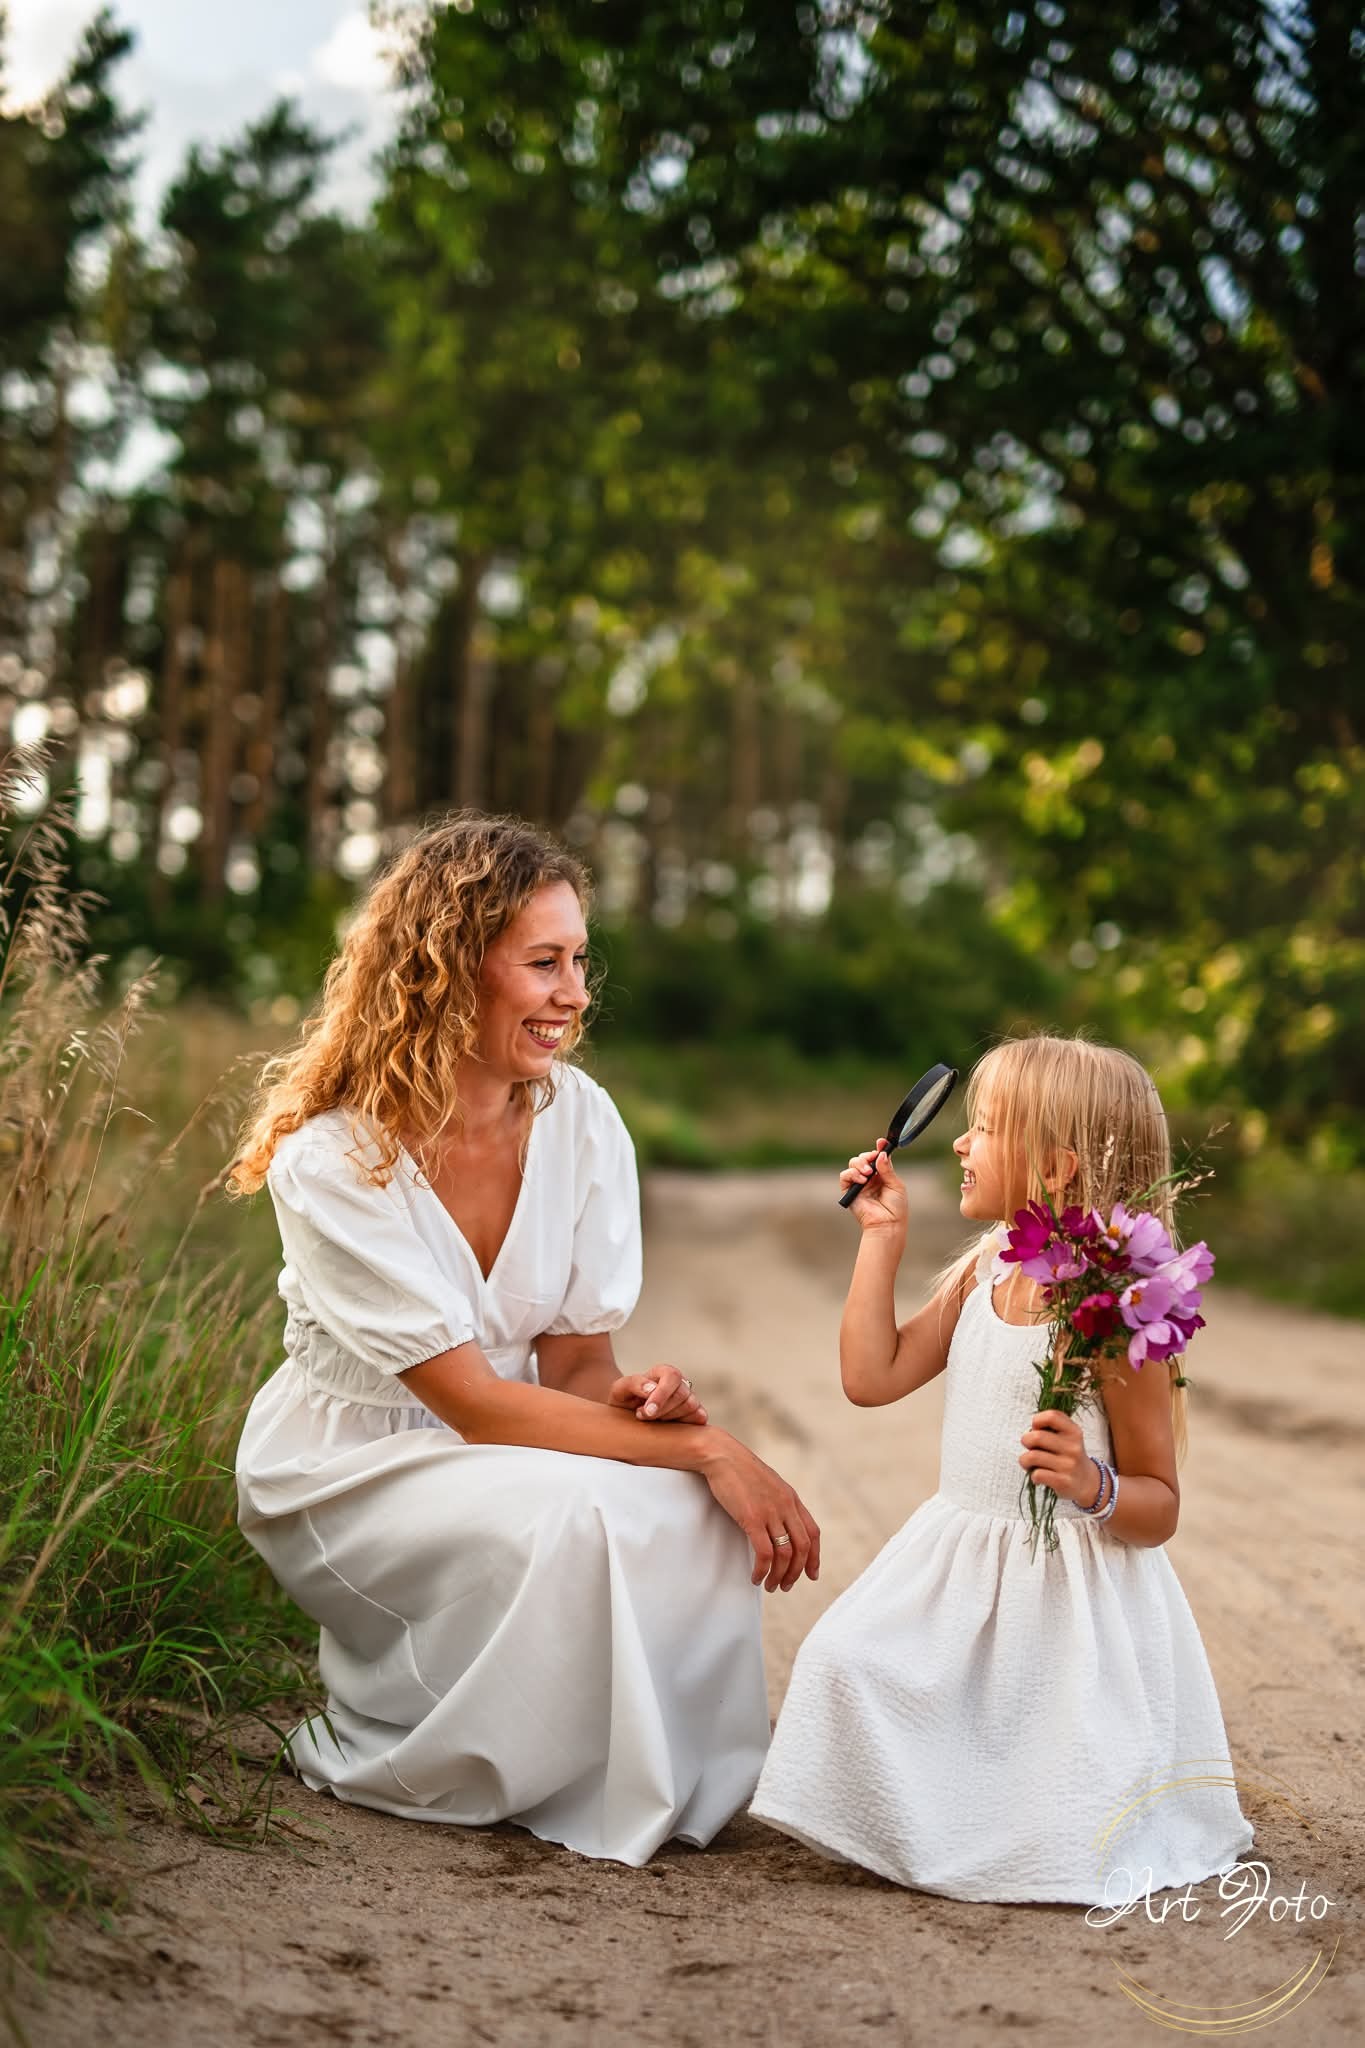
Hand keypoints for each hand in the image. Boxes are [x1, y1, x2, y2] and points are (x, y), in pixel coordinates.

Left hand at [607, 1367, 706, 1425]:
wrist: (628, 1415)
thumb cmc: (625, 1400)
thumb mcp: (620, 1389)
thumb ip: (634, 1383)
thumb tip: (651, 1388)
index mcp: (663, 1373)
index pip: (672, 1376)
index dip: (662, 1394)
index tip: (648, 1411)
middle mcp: (680, 1384)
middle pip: (681, 1394)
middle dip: (662, 1410)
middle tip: (643, 1416)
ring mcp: (690, 1399)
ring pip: (691, 1406)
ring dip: (671, 1418)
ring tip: (653, 1421)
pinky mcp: (696, 1414)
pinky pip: (700, 1417)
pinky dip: (686, 1424)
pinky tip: (669, 1427)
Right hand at [699, 1433, 820, 1591]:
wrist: (722, 1455)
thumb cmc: (740, 1470)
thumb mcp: (768, 1484)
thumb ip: (778, 1502)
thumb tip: (779, 1524)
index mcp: (791, 1498)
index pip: (813, 1533)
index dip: (815, 1557)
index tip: (811, 1574)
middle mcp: (786, 1506)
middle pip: (803, 1547)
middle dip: (797, 1572)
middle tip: (785, 1586)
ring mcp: (771, 1512)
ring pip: (786, 1554)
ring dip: (780, 1575)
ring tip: (770, 1585)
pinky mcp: (752, 1518)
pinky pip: (764, 1552)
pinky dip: (763, 1569)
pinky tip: (756, 1576)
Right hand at [839, 1139, 907, 1234]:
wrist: (888, 1224)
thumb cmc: (895, 1208)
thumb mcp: (895, 1185)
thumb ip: (887, 1169)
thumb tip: (880, 1154)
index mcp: (882, 1175)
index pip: (878, 1157)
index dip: (878, 1148)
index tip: (881, 1142)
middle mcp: (870, 1178)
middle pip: (863, 1158)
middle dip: (867, 1156)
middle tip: (873, 1162)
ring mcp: (859, 1184)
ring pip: (853, 1164)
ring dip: (860, 1164)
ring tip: (868, 1173)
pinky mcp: (849, 1191)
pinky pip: (845, 1176)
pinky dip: (852, 1174)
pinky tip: (862, 1180)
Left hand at [1018, 1409, 1103, 1505]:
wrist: (1087, 1482)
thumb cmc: (1069, 1456)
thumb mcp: (1068, 1436)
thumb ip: (1052, 1426)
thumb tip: (1032, 1429)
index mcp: (1074, 1432)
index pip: (1051, 1416)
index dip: (1037, 1420)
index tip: (1036, 1429)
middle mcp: (1073, 1447)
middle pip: (1036, 1436)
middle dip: (1026, 1441)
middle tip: (1030, 1447)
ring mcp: (1069, 1465)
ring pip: (1032, 1456)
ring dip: (1025, 1460)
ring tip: (1030, 1463)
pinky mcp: (1063, 1482)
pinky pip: (1037, 1474)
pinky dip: (1033, 1475)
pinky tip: (1039, 1476)